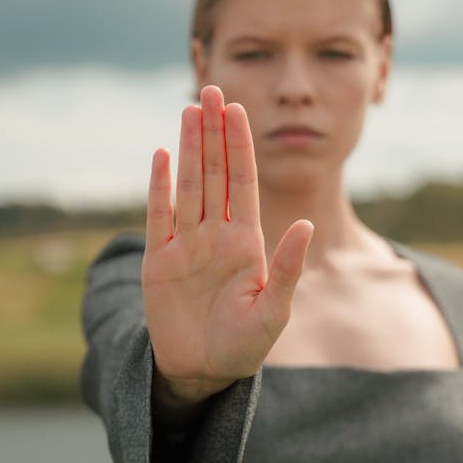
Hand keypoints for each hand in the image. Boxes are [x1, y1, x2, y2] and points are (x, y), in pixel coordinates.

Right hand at [142, 85, 313, 406]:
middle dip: (213, 132)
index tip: (237, 109)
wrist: (203, 372)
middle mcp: (215, 234)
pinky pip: (158, 216)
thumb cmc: (244, 345)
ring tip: (189, 110)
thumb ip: (288, 267)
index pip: (242, 181)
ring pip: (187, 185)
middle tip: (211, 90)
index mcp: (246, 241)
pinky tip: (162, 156)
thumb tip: (304, 224)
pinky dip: (159, 186)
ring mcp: (185, 244)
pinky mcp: (158, 261)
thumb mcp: (273, 311)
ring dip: (189, 148)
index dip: (240, 144)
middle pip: (214, 172)